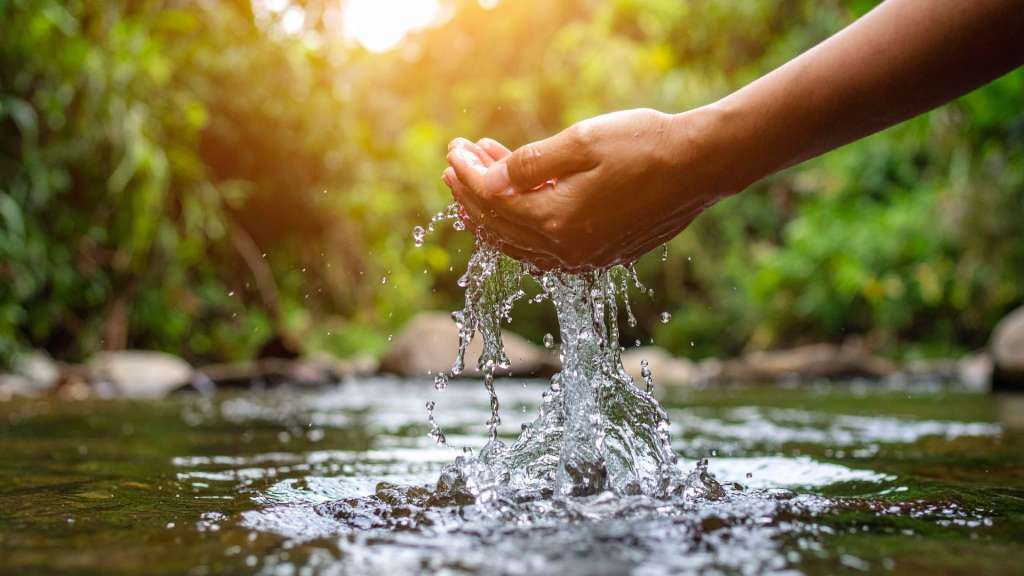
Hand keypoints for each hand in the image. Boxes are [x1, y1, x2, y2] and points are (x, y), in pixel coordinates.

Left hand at [443, 108, 735, 269]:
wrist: (702, 164)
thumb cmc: (644, 145)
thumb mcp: (581, 142)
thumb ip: (528, 165)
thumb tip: (487, 182)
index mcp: (557, 223)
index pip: (493, 203)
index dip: (468, 176)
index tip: (454, 149)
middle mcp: (568, 251)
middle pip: (500, 228)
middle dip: (471, 194)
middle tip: (456, 162)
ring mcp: (586, 257)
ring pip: (521, 242)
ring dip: (495, 209)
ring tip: (480, 175)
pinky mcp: (602, 254)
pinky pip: (546, 247)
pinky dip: (523, 223)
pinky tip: (518, 199)